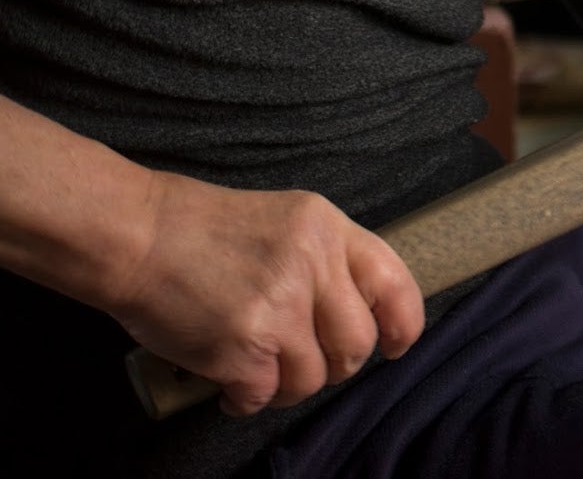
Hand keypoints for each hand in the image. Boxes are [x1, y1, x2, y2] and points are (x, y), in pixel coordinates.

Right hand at [103, 172, 423, 415]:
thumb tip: (354, 313)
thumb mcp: (287, 222)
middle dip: (334, 366)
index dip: (404, 324)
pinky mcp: (241, 346)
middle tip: (303, 363)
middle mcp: (313, 265)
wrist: (136, 236)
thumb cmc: (203, 230)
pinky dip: (245, 400)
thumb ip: (325, 260)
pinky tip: (229, 386)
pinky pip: (262, 395)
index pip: (393, 282)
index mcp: (329, 229)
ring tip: (259, 372)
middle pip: (356, 343)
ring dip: (285, 386)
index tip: (396, 346)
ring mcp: (279, 307)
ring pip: (311, 378)